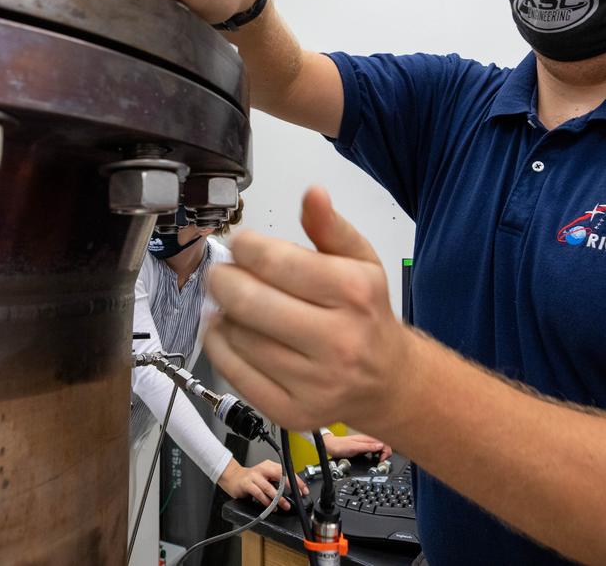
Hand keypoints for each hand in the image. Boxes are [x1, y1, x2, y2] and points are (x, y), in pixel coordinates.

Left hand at [204, 187, 410, 433]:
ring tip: (233, 303)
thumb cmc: (366, 313)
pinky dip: (220, 346)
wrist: (386, 381)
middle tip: (222, 273)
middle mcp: (338, 341)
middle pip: (251, 302)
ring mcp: (314, 382)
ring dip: (224, 313)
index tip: (241, 243)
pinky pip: (234, 373)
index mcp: (354, 294)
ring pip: (239, 337)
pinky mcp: (290, 412)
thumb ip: (331, 227)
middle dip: (224, 279)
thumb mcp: (361, 262)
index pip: (278, 262)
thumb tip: (313, 193)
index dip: (246, 247)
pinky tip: (227, 330)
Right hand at [216, 458, 307, 510]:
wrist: (233, 478)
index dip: (296, 481)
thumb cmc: (252, 479)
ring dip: (278, 498)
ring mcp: (254, 476)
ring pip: (269, 487)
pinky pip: (259, 494)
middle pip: (279, 475)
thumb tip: (294, 491)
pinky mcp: (247, 484)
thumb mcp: (266, 476)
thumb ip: (278, 481)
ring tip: (285, 505)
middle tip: (297, 495)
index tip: (304, 490)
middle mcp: (262, 469)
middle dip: (290, 486)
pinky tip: (271, 507)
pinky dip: (266, 501)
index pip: (286, 471)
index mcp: (269, 465)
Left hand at [324, 433, 391, 462]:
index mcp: (367, 439)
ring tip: (379, 461)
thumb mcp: (354, 448)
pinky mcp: (363, 447)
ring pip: (380, 447)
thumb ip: (368, 447)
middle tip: (382, 461)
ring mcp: (366, 443)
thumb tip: (381, 446)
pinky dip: (377, 455)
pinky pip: (374, 450)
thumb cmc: (340, 446)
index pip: (384, 443)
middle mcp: (367, 440)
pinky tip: (374, 458)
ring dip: (382, 454)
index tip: (382, 460)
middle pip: (384, 444)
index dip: (386, 452)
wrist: (331, 446)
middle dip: (386, 453)